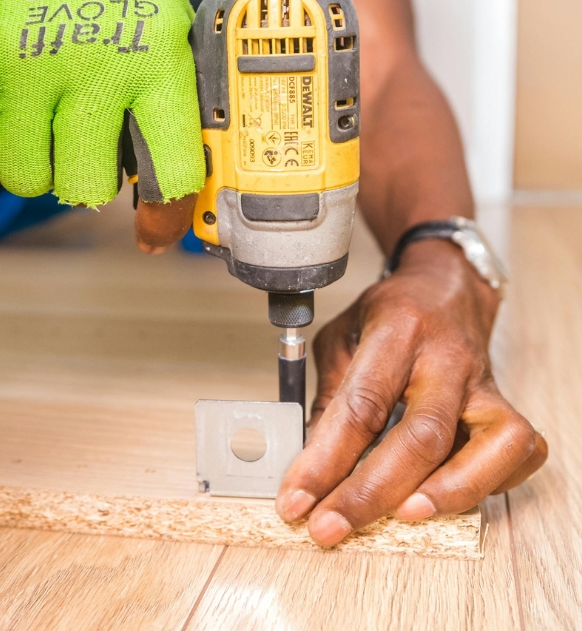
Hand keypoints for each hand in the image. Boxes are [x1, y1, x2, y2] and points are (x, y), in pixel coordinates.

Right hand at [0, 0, 204, 243]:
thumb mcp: (166, 23)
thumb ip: (169, 100)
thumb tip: (171, 187)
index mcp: (155, 60)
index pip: (169, 170)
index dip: (165, 214)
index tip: (155, 229)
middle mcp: (91, 67)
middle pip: (86, 189)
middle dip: (86, 181)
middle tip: (82, 148)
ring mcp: (23, 66)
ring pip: (27, 179)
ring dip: (37, 164)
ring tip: (43, 123)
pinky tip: (7, 114)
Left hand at [275, 239, 547, 545]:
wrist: (445, 287)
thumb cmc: (389, 314)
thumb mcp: (340, 337)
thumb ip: (329, 395)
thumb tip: (309, 462)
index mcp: (396, 330)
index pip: (360, 405)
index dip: (324, 460)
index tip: (296, 499)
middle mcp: (446, 357)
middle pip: (420, 435)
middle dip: (370, 493)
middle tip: (329, 526)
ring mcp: (483, 382)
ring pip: (486, 446)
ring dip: (444, 493)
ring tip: (399, 518)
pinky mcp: (505, 403)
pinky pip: (517, 452)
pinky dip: (486, 483)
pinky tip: (445, 496)